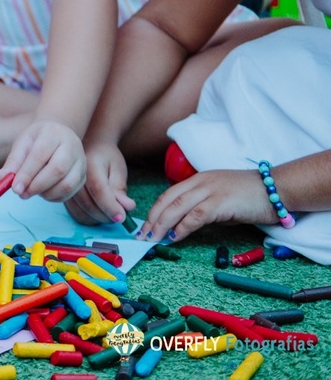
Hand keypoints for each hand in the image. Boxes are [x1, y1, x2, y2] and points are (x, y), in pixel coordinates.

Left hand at [0, 120, 85, 201]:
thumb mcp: (22, 144)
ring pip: (66, 184)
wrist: (58, 134)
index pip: (39, 155)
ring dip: (45, 193)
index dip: (26, 174)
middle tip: (21, 193)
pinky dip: (54, 197)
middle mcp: (71, 146)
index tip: (14, 188)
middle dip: (36, 185)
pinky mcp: (83, 175)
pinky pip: (70, 192)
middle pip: (57, 170)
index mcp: (52, 134)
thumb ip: (12, 162)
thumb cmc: (37, 140)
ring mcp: (81, 161)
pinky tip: (43, 193)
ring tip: (31, 191)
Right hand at [65, 141, 135, 225]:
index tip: (122, 217)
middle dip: (107, 216)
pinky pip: (76, 215)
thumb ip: (120, 188)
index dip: (110, 206)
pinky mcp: (64, 197)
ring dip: (99, 219)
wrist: (89, 147)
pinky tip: (99, 213)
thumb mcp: (117, 168)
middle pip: (88, 205)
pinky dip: (89, 219)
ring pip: (82, 213)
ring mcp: (66, 187)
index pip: (98, 190)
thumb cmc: (106, 157)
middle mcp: (72, 177)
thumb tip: (127, 208)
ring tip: (110, 212)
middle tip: (121, 215)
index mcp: (88, 166)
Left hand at [138, 169, 274, 241]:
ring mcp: (210, 191)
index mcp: (198, 179)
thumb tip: (184, 226)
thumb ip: (203, 208)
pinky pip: (195, 216)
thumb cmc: (251, 197)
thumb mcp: (221, 199)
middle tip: (143, 236)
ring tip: (153, 239)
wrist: (277, 189)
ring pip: (177, 207)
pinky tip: (174, 237)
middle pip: (168, 200)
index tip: (145, 226)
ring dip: (162, 225)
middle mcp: (200, 182)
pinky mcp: (220, 202)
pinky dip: (182, 227)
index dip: (154, 211)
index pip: (168, 194)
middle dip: (152, 219)